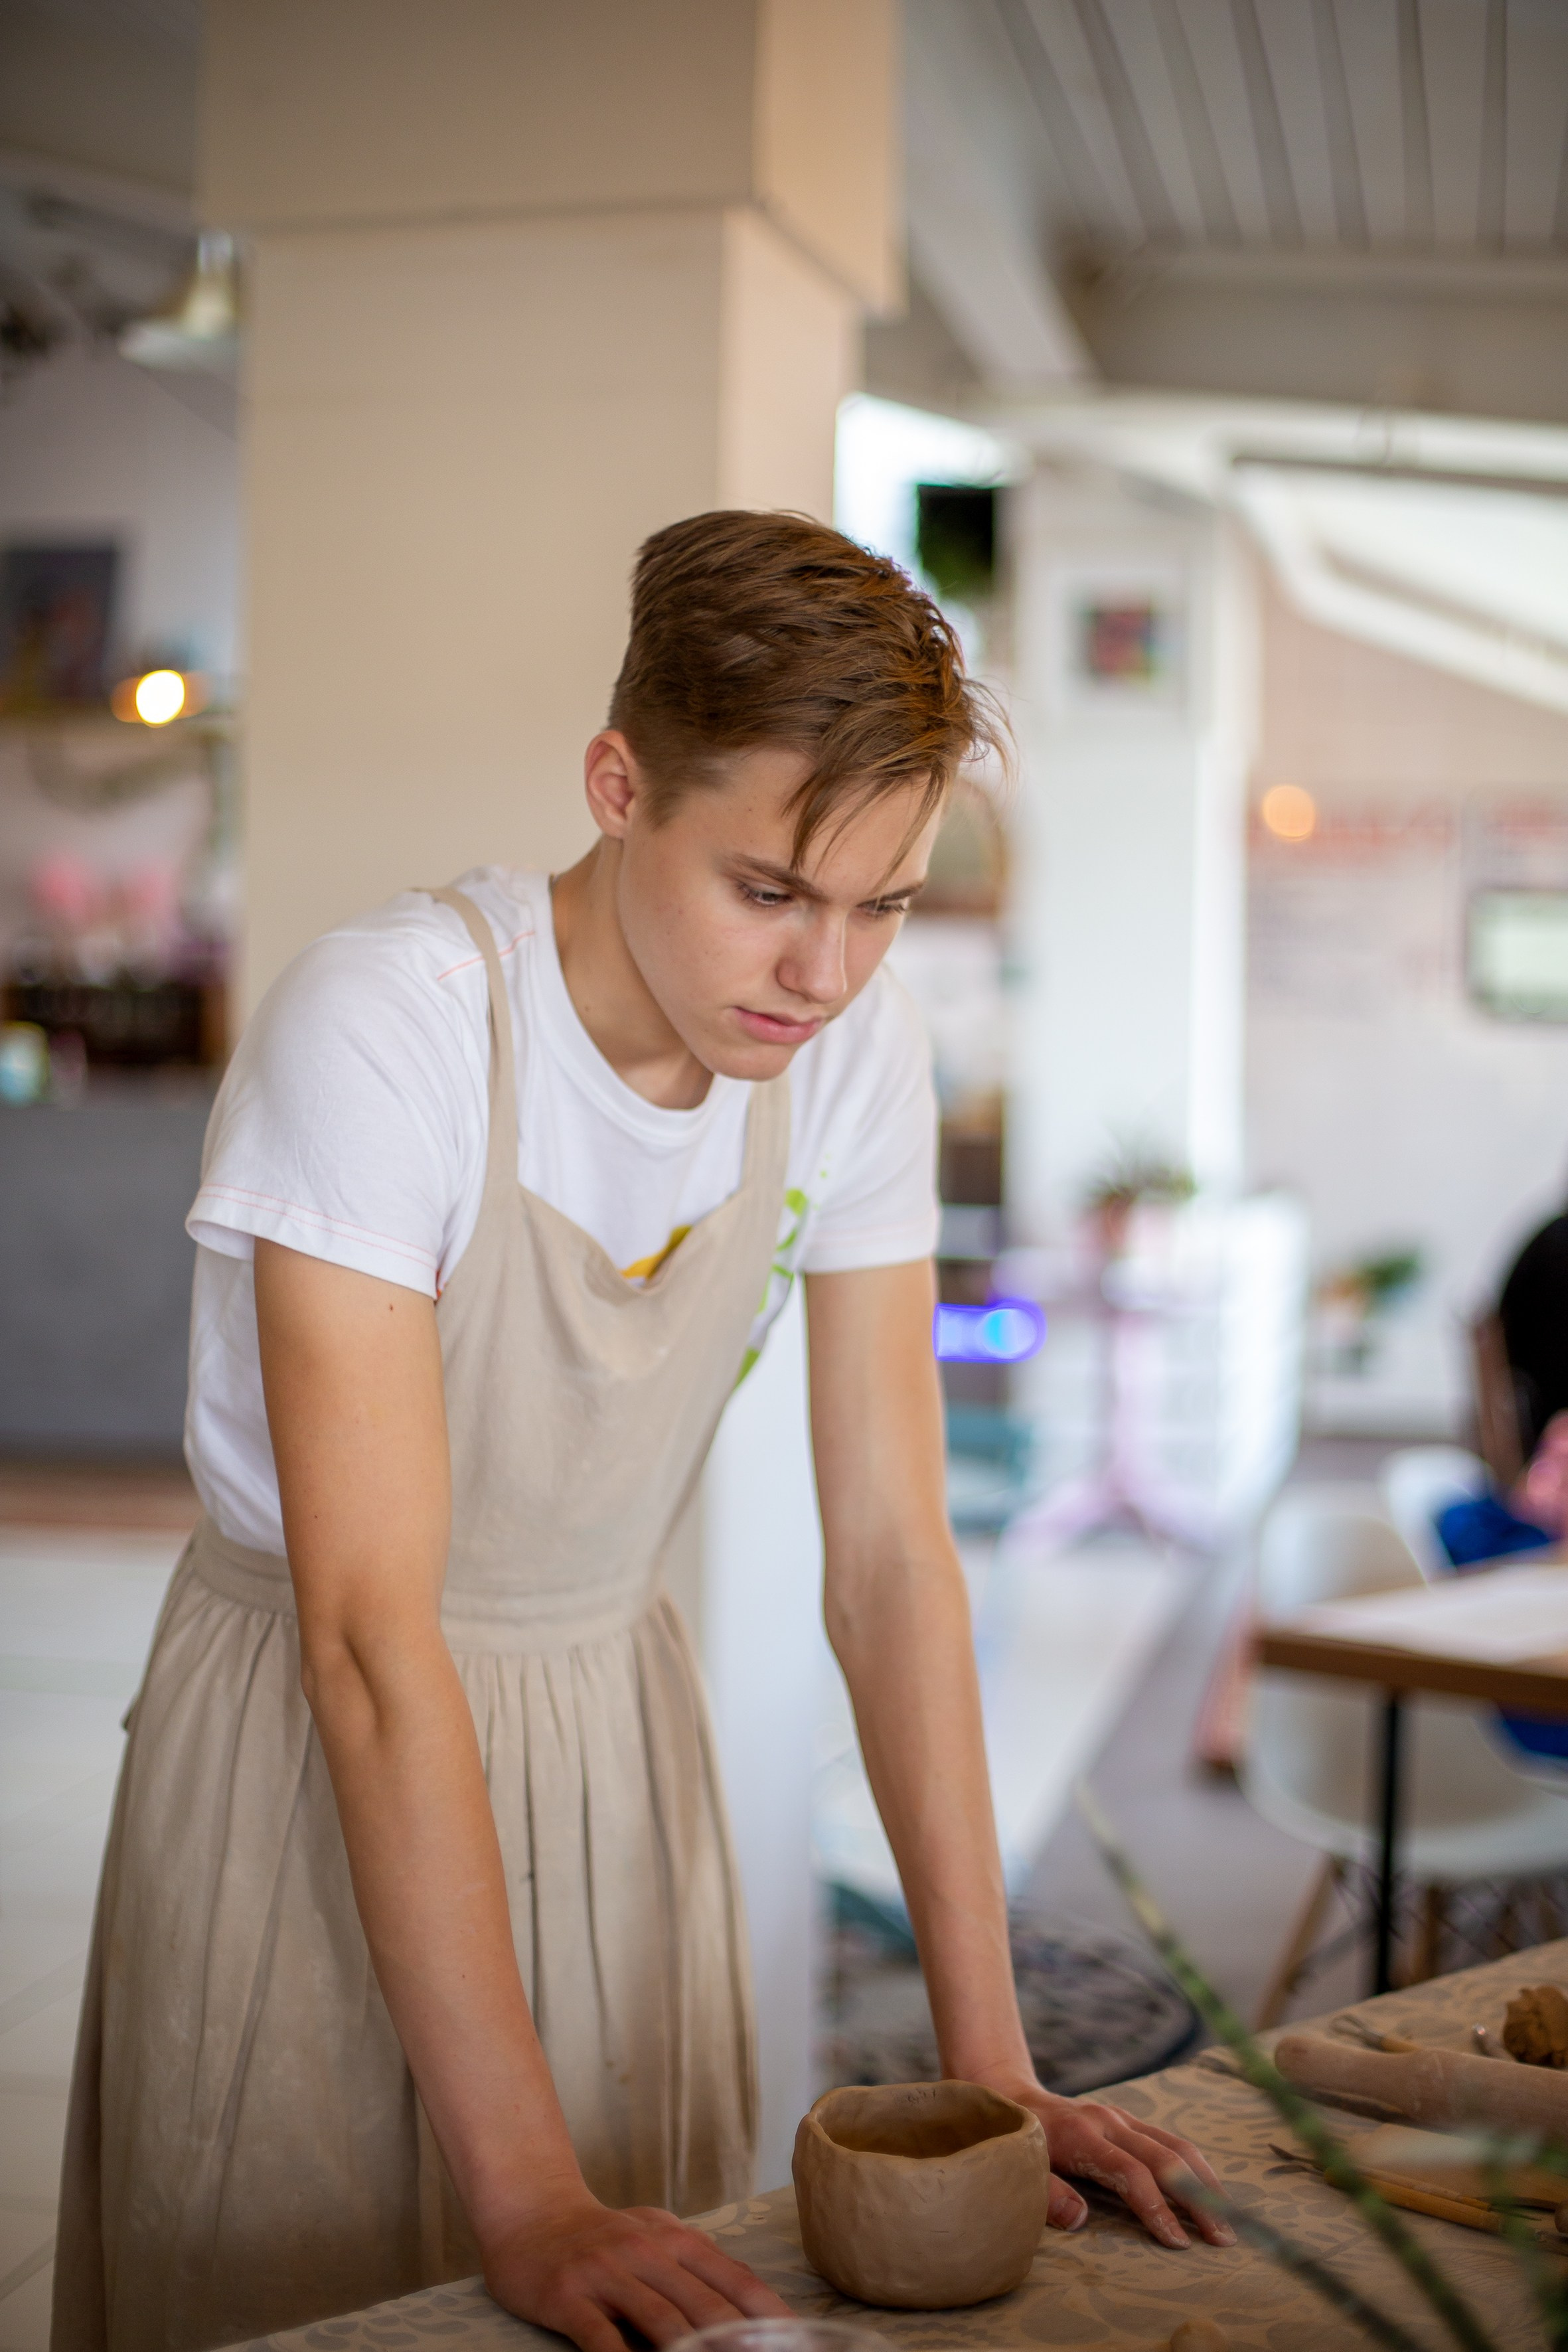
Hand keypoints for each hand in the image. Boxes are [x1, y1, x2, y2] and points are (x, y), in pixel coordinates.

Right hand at [483, 2188, 792, 2351]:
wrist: (531, 2211)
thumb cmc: (602, 2234)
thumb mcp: (656, 2235)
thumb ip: (695, 2264)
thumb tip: (749, 2303)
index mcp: (677, 2240)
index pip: (736, 2282)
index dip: (769, 2317)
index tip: (797, 2344)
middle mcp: (648, 2252)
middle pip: (706, 2306)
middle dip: (739, 2343)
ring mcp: (607, 2273)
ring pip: (662, 2321)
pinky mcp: (568, 2295)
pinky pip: (600, 2338)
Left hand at [976, 2073, 1235, 2250]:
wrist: (1008, 2093)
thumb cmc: (1013, 2140)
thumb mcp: (1018, 2167)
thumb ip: (1046, 2192)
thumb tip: (1080, 2219)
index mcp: (1083, 2136)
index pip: (1132, 2174)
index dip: (1157, 2209)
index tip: (1178, 2243)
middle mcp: (1109, 2123)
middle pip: (1166, 2159)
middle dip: (1198, 2199)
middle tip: (1222, 2238)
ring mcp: (1121, 2118)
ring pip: (1175, 2145)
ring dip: (1205, 2181)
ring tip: (1226, 2219)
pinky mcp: (1127, 2120)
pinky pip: (1169, 2140)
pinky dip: (1194, 2166)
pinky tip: (1207, 2190)